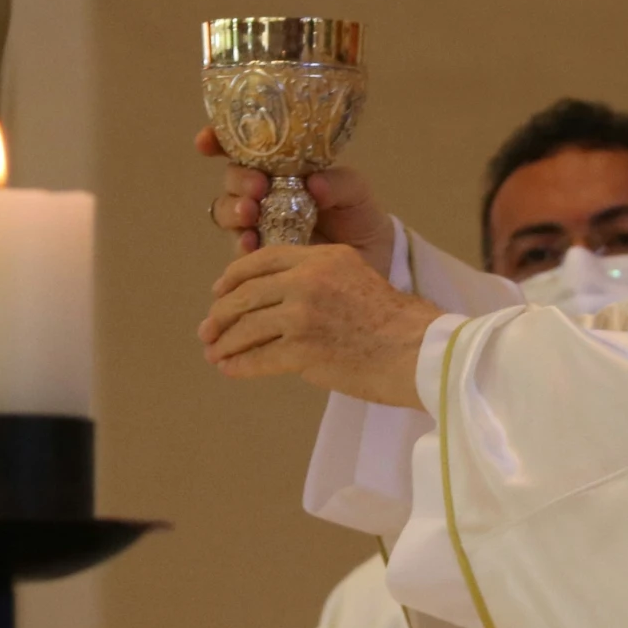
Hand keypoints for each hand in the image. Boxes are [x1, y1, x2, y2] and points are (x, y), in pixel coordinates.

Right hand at [195, 128, 393, 271]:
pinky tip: (251, 244)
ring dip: (232, 210)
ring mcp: (258, 225)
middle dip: (238, 180)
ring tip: (250, 214)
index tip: (207, 142)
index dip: (218, 141)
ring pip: (226, 212)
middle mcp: (263, 194)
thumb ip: (339, 182)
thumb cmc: (358, 215)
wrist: (371, 260)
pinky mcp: (260, 256)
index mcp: (281, 168)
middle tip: (257, 187)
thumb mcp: (356, 192)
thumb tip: (314, 183)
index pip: (241, 149)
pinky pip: (239, 250)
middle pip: (232, 180)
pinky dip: (241, 244)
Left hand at [199, 242, 439, 407]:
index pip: (262, 259)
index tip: (219, 290)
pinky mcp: (302, 349)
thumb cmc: (395, 323)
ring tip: (215, 353)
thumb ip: (320, 280)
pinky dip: (239, 365)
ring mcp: (302, 314)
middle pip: (246, 294)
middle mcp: (308, 279)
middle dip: (221, 314)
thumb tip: (278, 301)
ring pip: (246, 328)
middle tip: (208, 329)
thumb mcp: (358, 278)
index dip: (233, 276)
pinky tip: (230, 370)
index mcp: (323, 257)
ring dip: (225, 343)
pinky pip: (258, 358)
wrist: (419, 351)